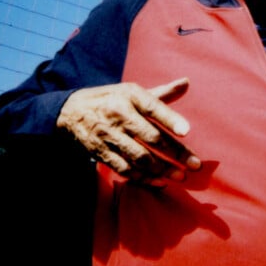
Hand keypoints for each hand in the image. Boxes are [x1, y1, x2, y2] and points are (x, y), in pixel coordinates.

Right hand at [56, 77, 200, 185]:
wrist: (70, 112)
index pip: (153, 106)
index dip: (170, 119)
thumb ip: (162, 93)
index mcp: (130, 96)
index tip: (187, 131)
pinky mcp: (101, 153)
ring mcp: (109, 135)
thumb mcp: (133, 92)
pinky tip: (160, 182)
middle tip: (195, 165)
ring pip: (139, 156)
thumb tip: (186, 82)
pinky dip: (143, 178)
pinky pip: (124, 169)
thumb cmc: (112, 100)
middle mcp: (120, 115)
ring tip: (180, 177)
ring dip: (162, 169)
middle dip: (175, 153)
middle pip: (151, 136)